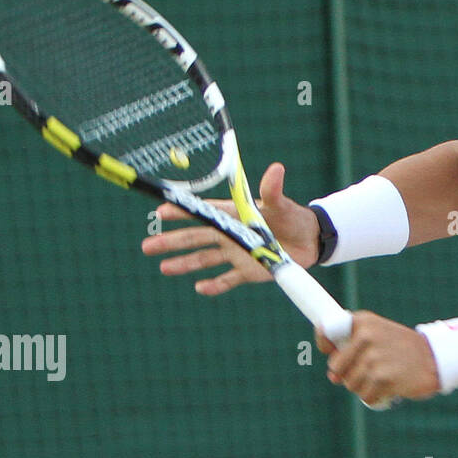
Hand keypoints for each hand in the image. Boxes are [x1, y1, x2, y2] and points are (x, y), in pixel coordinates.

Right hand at [140, 162, 320, 294]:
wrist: (309, 241)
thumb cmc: (292, 216)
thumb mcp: (281, 203)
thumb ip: (273, 190)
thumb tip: (276, 169)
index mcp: (233, 214)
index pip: (202, 212)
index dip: (181, 213)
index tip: (160, 213)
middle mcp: (229, 234)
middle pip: (195, 238)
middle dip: (171, 241)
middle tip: (147, 246)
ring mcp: (236, 254)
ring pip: (204, 259)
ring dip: (184, 264)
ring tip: (164, 268)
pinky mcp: (248, 271)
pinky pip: (227, 280)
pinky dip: (214, 285)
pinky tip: (199, 288)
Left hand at [317, 312, 440, 404]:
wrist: (436, 359)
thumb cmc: (402, 349)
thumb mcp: (378, 334)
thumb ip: (352, 347)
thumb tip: (333, 376)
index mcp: (362, 322)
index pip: (326, 330)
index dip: (324, 344)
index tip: (329, 351)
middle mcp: (366, 336)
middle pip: (336, 369)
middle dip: (349, 375)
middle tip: (371, 370)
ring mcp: (374, 358)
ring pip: (351, 385)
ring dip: (365, 387)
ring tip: (384, 376)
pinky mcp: (383, 378)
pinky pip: (366, 397)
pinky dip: (376, 397)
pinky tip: (390, 388)